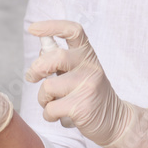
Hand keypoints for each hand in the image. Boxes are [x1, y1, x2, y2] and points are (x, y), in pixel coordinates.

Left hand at [25, 20, 147, 147]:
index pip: (73, 30)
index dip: (51, 26)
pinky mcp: (81, 106)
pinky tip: (59, 116)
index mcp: (87, 55)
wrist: (115, 121)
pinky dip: (48, 115)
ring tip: (54, 103)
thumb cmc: (89, 95)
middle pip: (56, 57)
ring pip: (48, 86)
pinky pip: (50, 108)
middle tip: (32, 77)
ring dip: (43, 99)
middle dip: (37, 68)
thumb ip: (61, 62)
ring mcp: (87, 85)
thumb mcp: (80, 72)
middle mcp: (90, 66)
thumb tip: (39, 54)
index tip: (33, 29)